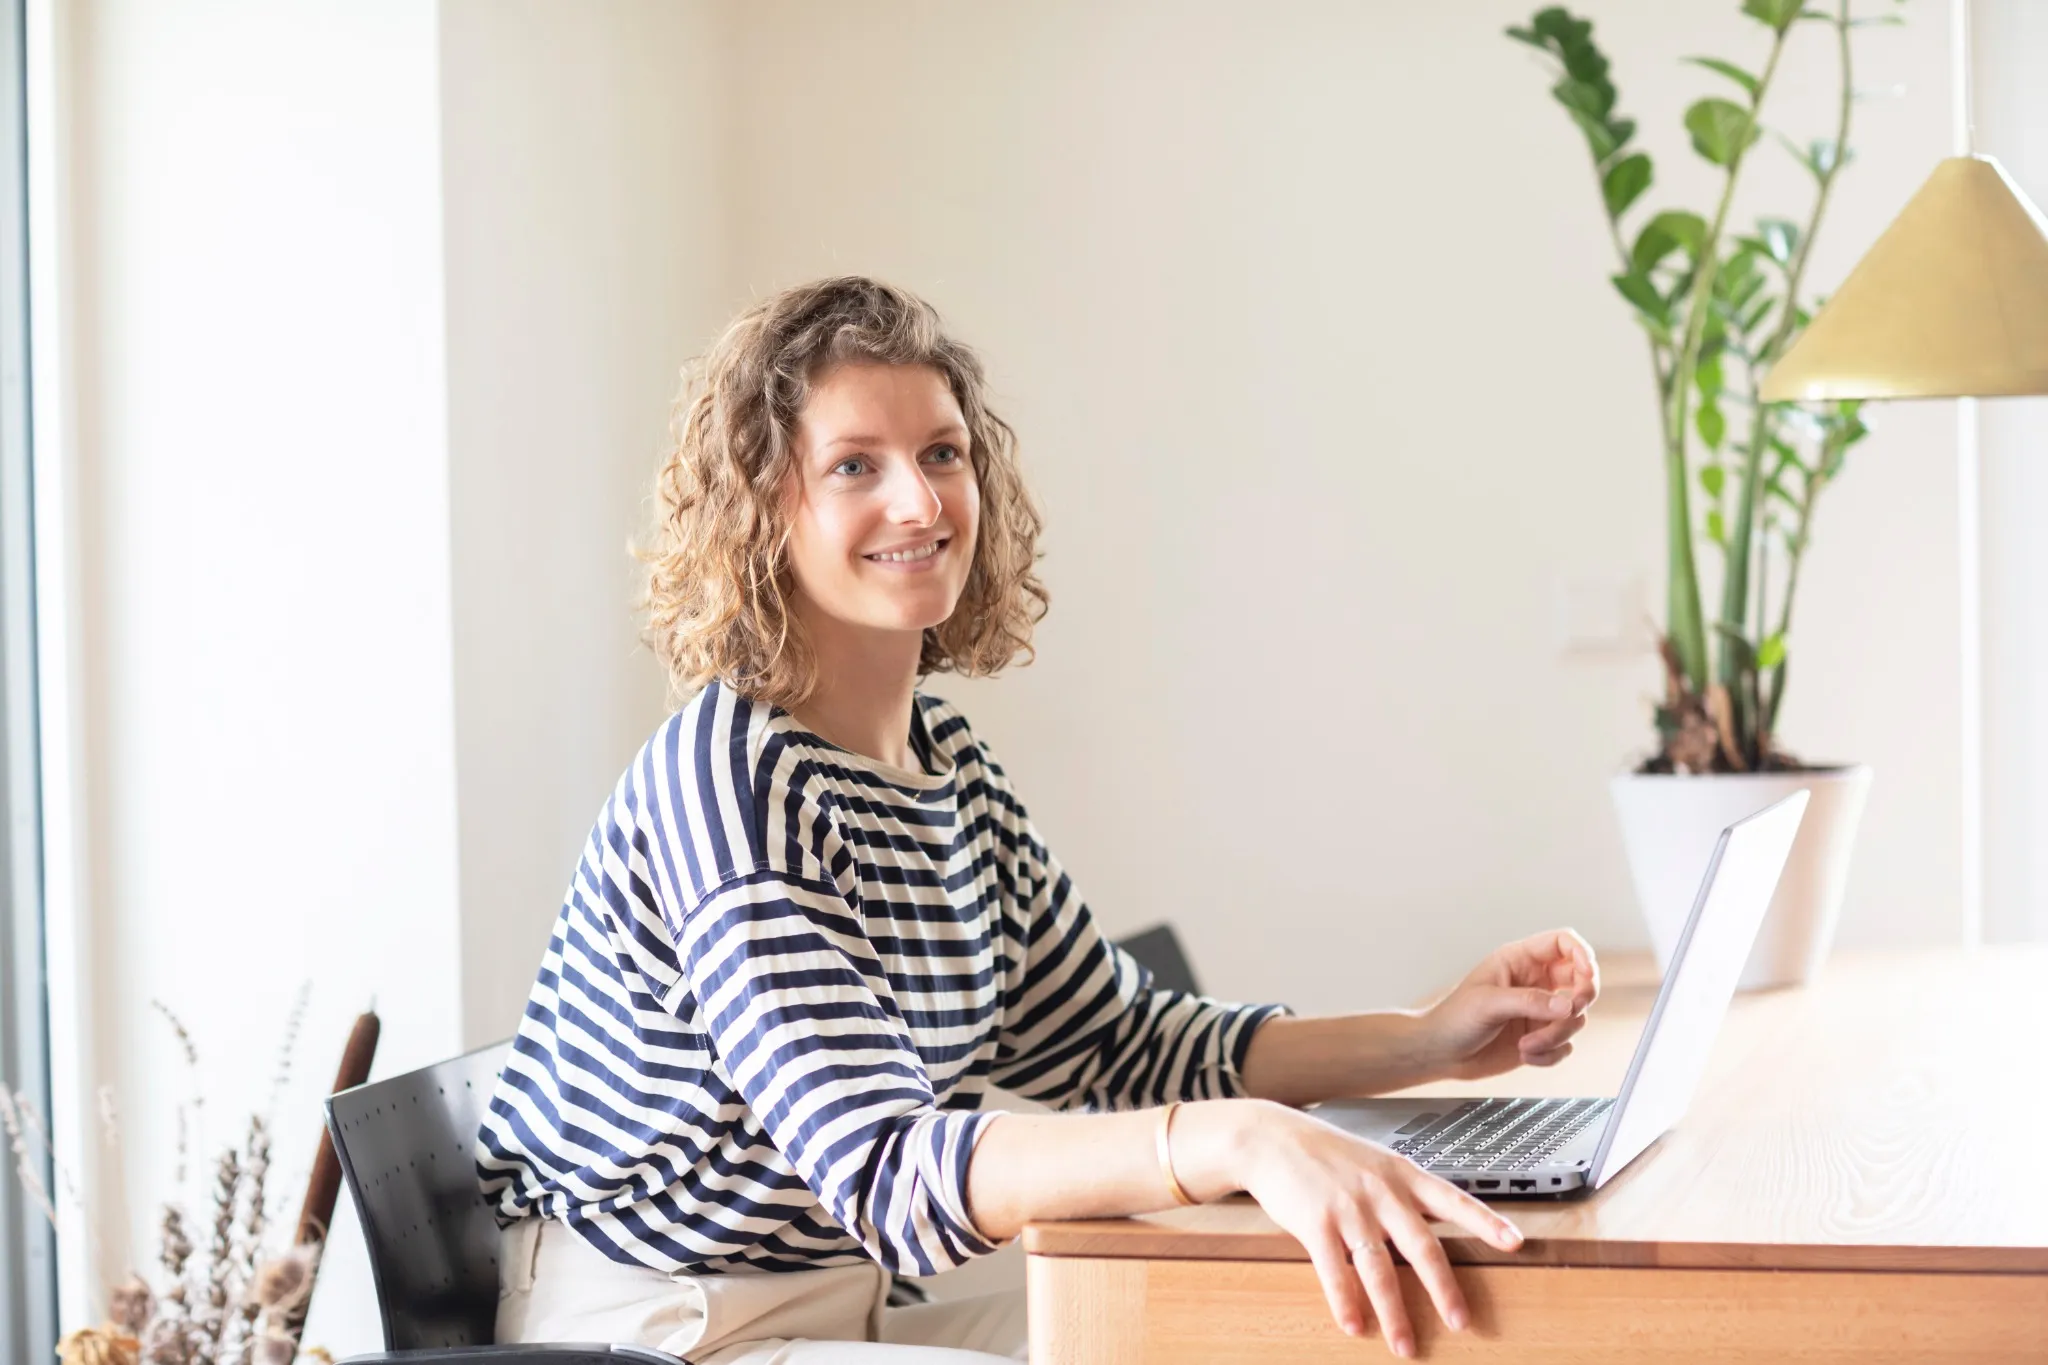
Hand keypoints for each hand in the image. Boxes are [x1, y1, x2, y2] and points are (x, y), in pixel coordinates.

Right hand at [1236, 1102, 1524, 1355]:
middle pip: (1422, 1246)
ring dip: (1394, 1313)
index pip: (1453, 1200)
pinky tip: (1353, 1325)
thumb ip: (1403, 1194)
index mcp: (1402, 1175)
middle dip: (1443, 1289)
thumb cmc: (1327, 1154)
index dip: (1485, 1222)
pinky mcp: (1315, 1222)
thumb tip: (1430, 1233)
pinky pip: (1334, 1271)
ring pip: (1380, 1269)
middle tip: (1460, 1322)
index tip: (1515, 1242)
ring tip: (1404, 1345)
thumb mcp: (1375, 1162)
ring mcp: (1348, 1208)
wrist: (1272, 1138)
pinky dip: (1345, 1302)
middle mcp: (1381, 1192)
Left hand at [1423, 929, 1598, 1080]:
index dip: (1581, 954)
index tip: (1587, 975)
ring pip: (1575, 1017)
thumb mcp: (1488, 1003)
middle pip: (1581, 980)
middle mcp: (1535, 983)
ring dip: (1556, 1035)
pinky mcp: (1541, 1037)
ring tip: (1526, 1045)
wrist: (1440, 1054)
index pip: (1562, 943)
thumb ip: (1529, 1001)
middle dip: (1580, 999)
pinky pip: (1566, 1044)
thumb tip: (1567, 1006)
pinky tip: (1525, 1055)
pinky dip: (1551, 1054)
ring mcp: (1540, 1011)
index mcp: (1519, 960)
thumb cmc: (1453, 1019)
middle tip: (1566, 1014)